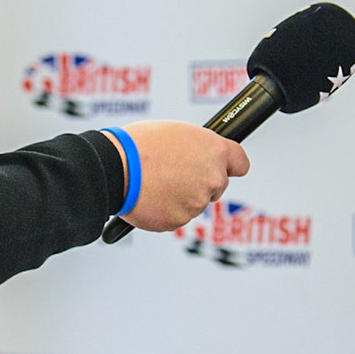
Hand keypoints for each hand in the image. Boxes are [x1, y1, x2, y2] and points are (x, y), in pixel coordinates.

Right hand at [107, 121, 249, 231]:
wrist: (114, 167)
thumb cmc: (139, 144)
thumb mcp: (176, 133)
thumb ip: (196, 148)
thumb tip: (199, 158)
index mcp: (214, 151)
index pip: (240, 162)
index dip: (230, 166)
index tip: (225, 168)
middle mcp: (212, 177)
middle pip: (216, 186)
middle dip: (199, 183)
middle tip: (173, 174)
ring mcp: (197, 202)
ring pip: (194, 203)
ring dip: (179, 198)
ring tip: (154, 182)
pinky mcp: (179, 220)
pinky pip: (175, 217)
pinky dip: (165, 211)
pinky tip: (149, 196)